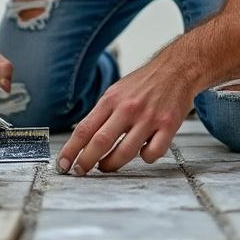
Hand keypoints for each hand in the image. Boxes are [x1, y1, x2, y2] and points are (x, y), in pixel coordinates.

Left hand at [57, 57, 193, 174]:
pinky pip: (152, 153)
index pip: (84, 129)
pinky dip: (145, 158)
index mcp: (111, 99)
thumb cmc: (145, 83)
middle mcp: (128, 108)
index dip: (70, 149)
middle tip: (80, 171)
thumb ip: (102, 114)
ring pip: (125, 153)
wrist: (177, 68)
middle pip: (100, 142)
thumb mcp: (117, 91)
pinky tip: (144, 151)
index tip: (63, 164)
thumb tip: (83, 139)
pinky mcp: (168, 125)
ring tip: (106, 165)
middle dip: (86, 162)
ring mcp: (149, 118)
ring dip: (112, 165)